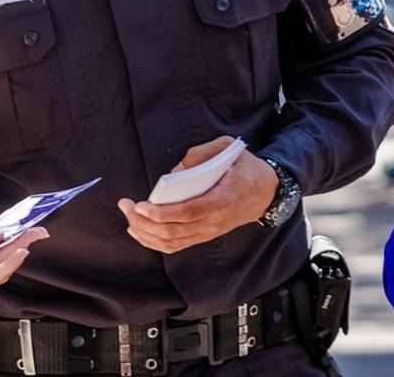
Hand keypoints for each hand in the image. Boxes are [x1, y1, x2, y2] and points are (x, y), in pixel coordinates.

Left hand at [0, 225, 46, 296]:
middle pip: (2, 252)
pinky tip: (20, 252)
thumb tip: (0, 235)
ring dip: (19, 250)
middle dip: (21, 241)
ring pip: (2, 263)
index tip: (26, 226)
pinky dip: (9, 263)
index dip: (11, 234)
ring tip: (32, 238)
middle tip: (38, 232)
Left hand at [117, 136, 277, 253]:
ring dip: (146, 233)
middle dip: (144, 221)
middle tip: (125, 205)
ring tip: (128, 218)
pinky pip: (178, 244)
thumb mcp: (228, 149)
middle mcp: (215, 221)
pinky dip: (156, 242)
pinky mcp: (205, 235)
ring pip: (173, 241)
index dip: (162, 213)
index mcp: (222, 199)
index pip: (188, 212)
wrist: (268, 192)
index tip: (140, 206)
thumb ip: (201, 153)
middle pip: (174, 230)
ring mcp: (210, 231)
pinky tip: (140, 231)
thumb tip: (175, 170)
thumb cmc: (245, 168)